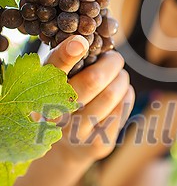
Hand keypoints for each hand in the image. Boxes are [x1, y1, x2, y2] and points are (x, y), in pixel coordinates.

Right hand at [44, 35, 134, 161]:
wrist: (65, 148)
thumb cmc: (63, 101)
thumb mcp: (55, 80)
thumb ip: (67, 61)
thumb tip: (91, 38)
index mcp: (41, 90)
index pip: (54, 69)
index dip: (67, 54)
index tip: (81, 43)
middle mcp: (55, 114)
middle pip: (93, 80)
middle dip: (111, 63)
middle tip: (115, 58)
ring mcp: (76, 132)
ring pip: (111, 94)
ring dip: (121, 79)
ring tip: (120, 76)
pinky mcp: (97, 144)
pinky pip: (121, 110)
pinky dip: (126, 96)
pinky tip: (122, 93)